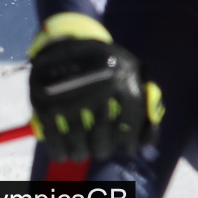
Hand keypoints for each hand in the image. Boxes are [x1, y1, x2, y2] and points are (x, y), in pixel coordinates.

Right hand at [27, 13, 162, 162]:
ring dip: (81, 153)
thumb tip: (150, 131)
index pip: (131, 119)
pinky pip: (54, 137)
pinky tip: (63, 154)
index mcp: (124, 79)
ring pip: (79, 140)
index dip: (130, 139)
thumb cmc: (106, 61)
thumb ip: (146, 96)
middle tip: (101, 151)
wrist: (66, 42)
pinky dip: (59, 150)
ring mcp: (72, 97)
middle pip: (104, 135)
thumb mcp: (132, 69)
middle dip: (103, 149)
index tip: (127, 149)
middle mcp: (100, 89)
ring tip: (82, 153)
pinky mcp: (47, 104)